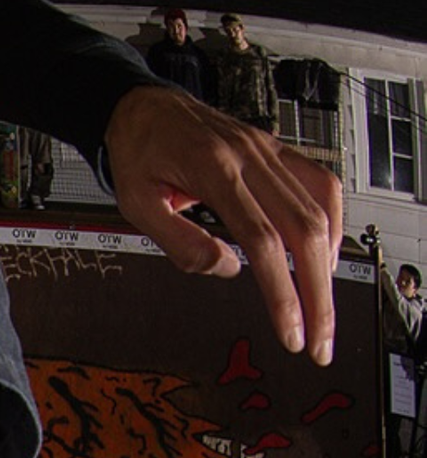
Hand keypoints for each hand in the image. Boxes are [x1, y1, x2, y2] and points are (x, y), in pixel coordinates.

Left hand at [105, 85, 341, 365]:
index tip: (290, 330)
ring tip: (323, 305)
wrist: (140, 106)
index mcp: (215, 171)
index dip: (282, 292)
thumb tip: (225, 269)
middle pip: (305, 230)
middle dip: (319, 293)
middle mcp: (251, 158)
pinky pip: (319, 184)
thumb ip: (178, 240)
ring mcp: (268, 151)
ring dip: (330, 262)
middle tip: (320, 340)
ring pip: (321, 207)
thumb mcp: (137, 203)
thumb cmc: (136, 153)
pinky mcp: (275, 152)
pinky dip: (331, 222)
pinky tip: (324, 254)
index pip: (263, 241)